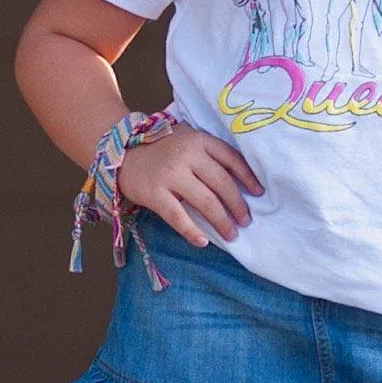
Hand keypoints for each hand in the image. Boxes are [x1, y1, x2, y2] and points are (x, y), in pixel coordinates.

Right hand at [116, 123, 261, 245]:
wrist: (122, 153)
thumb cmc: (162, 149)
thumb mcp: (188, 141)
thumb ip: (209, 154)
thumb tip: (240, 181)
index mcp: (199, 140)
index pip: (231, 159)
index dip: (248, 178)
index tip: (259, 194)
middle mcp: (187, 155)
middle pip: (222, 184)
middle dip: (238, 206)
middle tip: (246, 221)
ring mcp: (171, 174)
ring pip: (205, 202)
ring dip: (222, 221)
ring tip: (231, 234)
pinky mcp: (155, 193)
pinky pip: (178, 216)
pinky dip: (191, 231)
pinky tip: (202, 242)